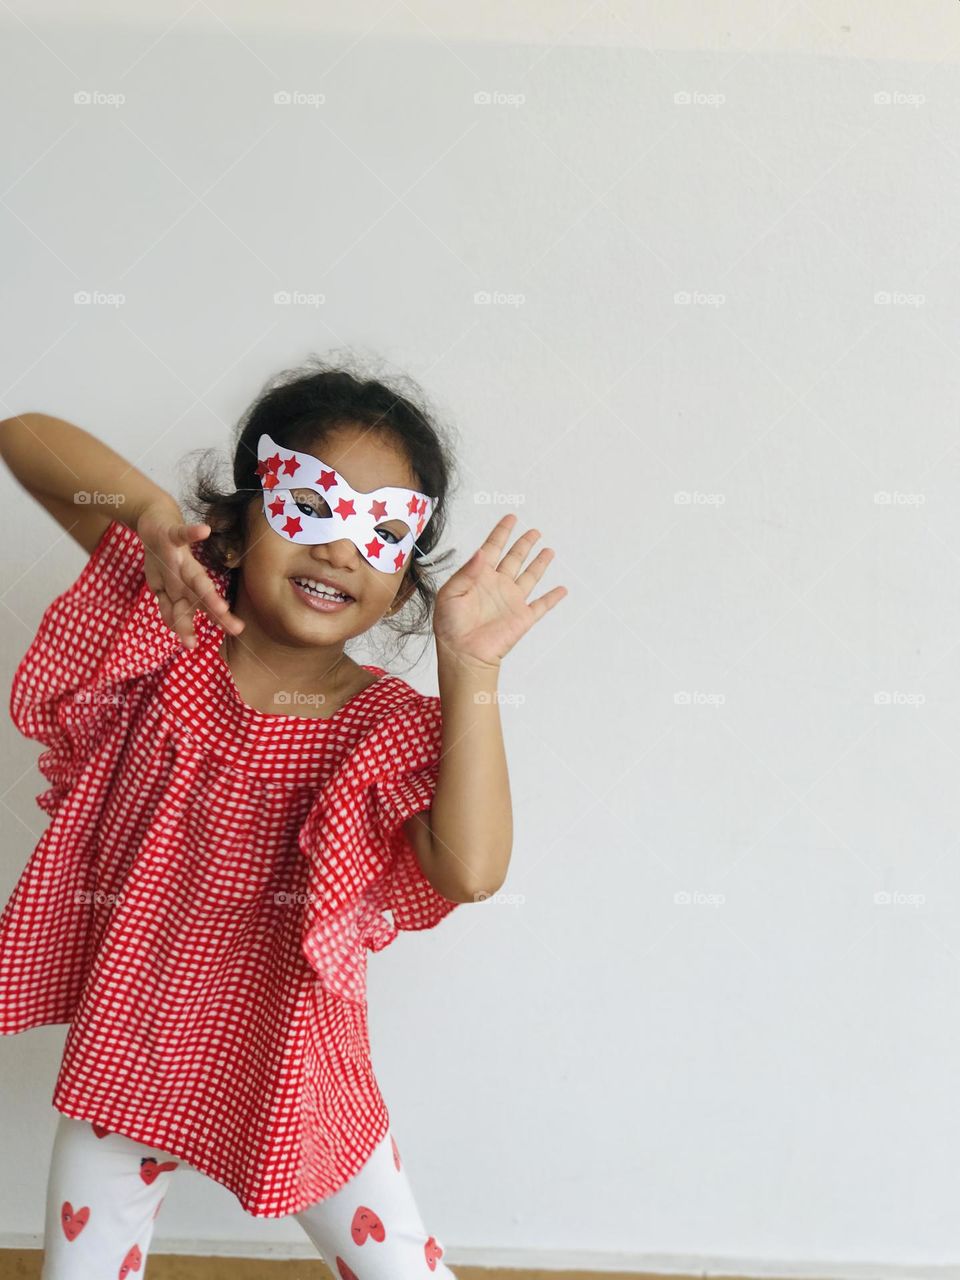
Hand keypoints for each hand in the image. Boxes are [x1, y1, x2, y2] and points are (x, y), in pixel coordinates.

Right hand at [136, 499, 244, 648]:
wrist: (154, 520)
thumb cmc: (164, 557)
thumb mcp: (163, 586)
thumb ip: (170, 608)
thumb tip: (175, 630)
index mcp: (186, 585)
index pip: (201, 607)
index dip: (213, 620)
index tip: (229, 634)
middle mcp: (185, 574)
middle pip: (202, 596)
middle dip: (216, 613)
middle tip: (236, 629)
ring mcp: (179, 556)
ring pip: (193, 576)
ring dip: (206, 591)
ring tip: (221, 607)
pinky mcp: (171, 536)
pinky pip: (181, 535)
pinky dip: (192, 533)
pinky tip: (204, 531)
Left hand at [433, 514, 567, 669]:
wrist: (464, 655)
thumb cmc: (450, 627)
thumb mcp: (450, 594)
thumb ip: (467, 572)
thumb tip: (482, 551)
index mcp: (478, 577)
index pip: (492, 548)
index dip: (502, 532)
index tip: (511, 517)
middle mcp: (498, 586)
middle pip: (515, 558)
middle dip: (524, 543)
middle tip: (534, 531)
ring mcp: (512, 601)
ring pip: (530, 576)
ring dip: (540, 563)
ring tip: (548, 550)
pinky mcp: (523, 618)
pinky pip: (542, 606)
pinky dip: (553, 598)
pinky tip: (562, 590)